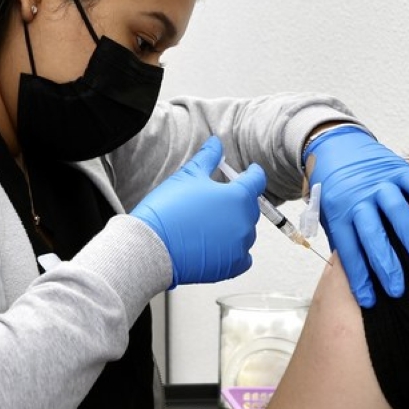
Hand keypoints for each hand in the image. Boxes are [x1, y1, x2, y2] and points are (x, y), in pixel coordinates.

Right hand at [132, 136, 265, 286]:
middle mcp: (244, 222)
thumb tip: (216, 143)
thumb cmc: (168, 210)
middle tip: (217, 201)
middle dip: (238, 202)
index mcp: (238, 197)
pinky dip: (234, 251)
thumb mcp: (188, 176)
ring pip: (245, 232)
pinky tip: (217, 246)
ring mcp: (240, 245)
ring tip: (208, 225)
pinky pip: (243, 257)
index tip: (251, 172)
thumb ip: (208, 158)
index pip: (256, 181)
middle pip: (250, 207)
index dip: (253, 174)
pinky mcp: (232, 266)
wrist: (152, 246)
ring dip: (234, 226)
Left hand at [306, 126, 408, 306]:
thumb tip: (355, 273)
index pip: (348, 250)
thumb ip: (342, 238)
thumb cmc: (332, 187)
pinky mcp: (396, 167)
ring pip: (396, 211)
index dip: (359, 276)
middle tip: (397, 289)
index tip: (370, 300)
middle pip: (372, 234)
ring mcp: (378, 181)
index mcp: (337, 210)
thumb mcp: (327, 213)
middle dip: (386, 265)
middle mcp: (358, 196)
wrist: (333, 144)